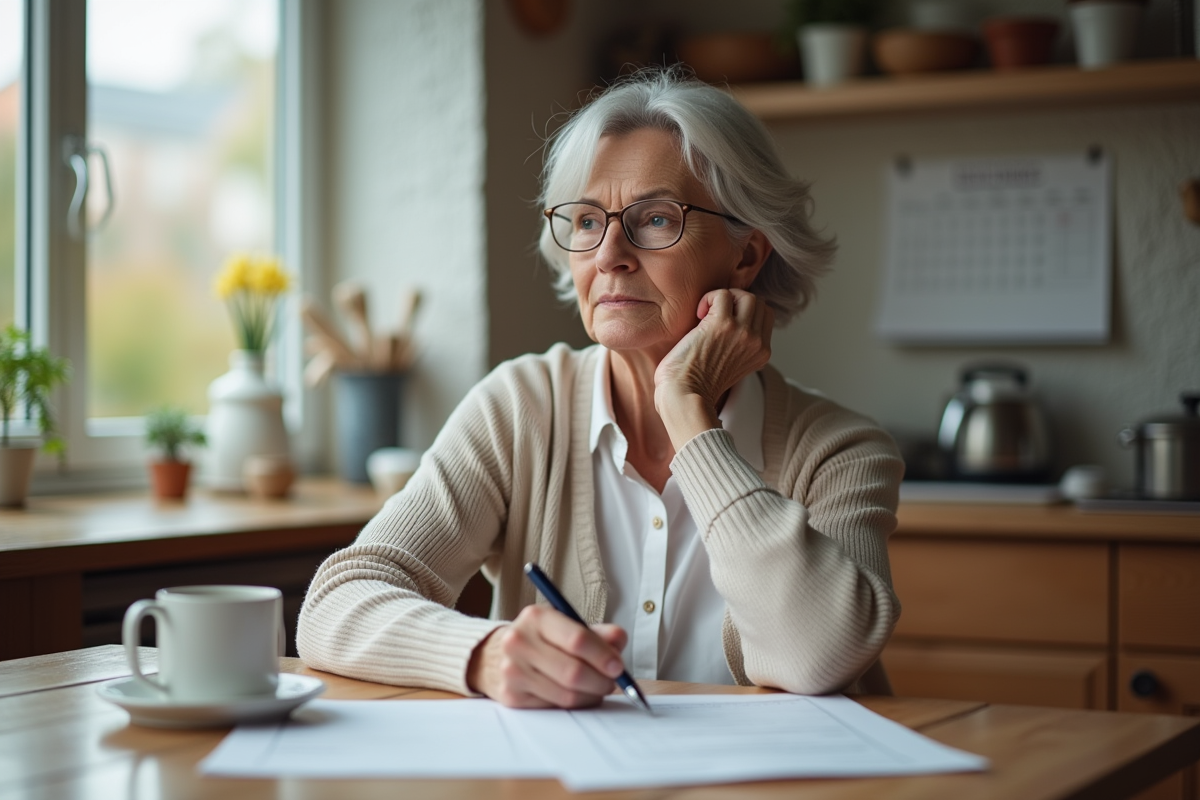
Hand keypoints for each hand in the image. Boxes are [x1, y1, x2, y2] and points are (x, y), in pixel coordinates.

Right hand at [466, 605, 627, 707]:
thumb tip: (619, 640)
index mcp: (536, 617)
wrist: (495, 655)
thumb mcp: (565, 626)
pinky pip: (554, 707)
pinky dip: (573, 704)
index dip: (603, 656)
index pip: (578, 639)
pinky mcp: (511, 696)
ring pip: (566, 694)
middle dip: (601, 681)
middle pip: (573, 672)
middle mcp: (519, 641)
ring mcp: (512, 671)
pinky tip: (575, 694)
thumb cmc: (540, 640)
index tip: (618, 666)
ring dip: (590, 696)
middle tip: (612, 682)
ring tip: (596, 688)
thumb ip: (596, 633)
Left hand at [653, 288, 773, 448]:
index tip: (723, 321)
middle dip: (734, 302)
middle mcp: (757, 342)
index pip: (764, 316)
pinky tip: (697, 315)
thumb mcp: (731, 366)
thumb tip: (728, 319)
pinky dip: (708, 298)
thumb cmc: (696, 384)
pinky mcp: (722, 325)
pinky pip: (722, 294)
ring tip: (705, 314)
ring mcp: (742, 332)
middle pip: (758, 302)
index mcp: (761, 353)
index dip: (743, 311)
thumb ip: (738, 346)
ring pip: (745, 296)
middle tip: (713, 315)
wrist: (684, 397)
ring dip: (723, 297)